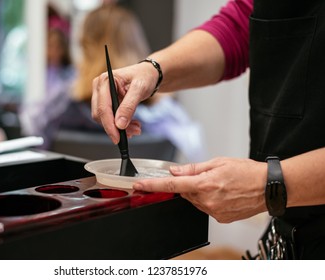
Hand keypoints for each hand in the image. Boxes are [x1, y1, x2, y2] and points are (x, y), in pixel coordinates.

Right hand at [91, 62, 157, 143]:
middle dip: (116, 127)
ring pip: (104, 119)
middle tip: (133, 132)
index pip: (103, 107)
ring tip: (136, 128)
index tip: (118, 138)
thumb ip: (129, 106)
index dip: (109, 125)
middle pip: (100, 115)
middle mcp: (99, 88)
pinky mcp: (107, 103)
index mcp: (105, 80)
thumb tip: (119, 124)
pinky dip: (120, 125)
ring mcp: (101, 96)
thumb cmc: (145, 76)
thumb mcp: (140, 89)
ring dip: (119, 128)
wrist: (149, 74)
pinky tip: (132, 125)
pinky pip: (109, 119)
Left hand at [133, 157, 267, 222]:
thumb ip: (193, 168)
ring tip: (218, 184)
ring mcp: (213, 211)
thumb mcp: (218, 162)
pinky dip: (208, 200)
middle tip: (204, 176)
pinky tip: (221, 193)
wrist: (268, 187)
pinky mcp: (220, 218)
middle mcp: (206, 200)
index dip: (152, 185)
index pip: (171, 185)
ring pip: (194, 200)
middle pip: (184, 192)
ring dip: (198, 192)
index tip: (139, 185)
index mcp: (204, 184)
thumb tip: (175, 171)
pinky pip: (205, 208)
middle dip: (188, 184)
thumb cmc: (247, 172)